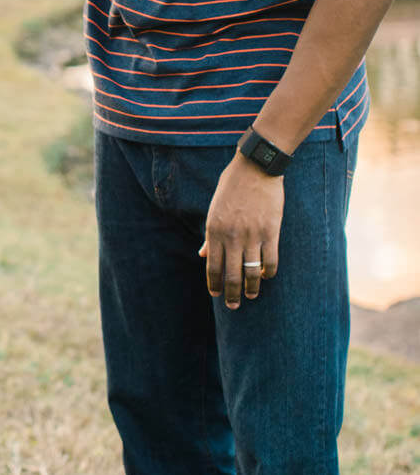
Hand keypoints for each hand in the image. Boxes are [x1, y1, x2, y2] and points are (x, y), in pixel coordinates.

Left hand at [200, 153, 283, 308]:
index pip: (212, 266)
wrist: (256, 168)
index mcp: (214, 230)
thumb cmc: (232, 187)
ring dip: (251, 288)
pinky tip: (266, 276)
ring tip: (251, 296)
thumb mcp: (214, 208)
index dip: (214, 284)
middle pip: (231, 274)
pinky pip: (270, 260)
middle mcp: (232, 236)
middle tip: (233, 306)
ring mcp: (252, 235)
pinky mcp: (271, 231)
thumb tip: (203, 255)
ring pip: (251, 272)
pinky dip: (268, 272)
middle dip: (231, 294)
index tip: (215, 295)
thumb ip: (210, 235)